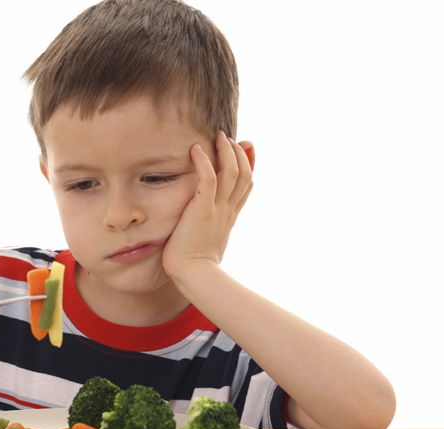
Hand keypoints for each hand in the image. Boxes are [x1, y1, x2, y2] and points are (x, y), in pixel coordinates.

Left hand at [162, 131, 253, 281]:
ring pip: (232, 173)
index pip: (246, 185)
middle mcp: (227, 210)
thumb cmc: (195, 264)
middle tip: (228, 138)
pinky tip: (196, 149)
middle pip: (244, 174)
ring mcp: (217, 210)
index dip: (249, 164)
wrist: (195, 277)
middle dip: (238, 153)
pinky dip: (203, 163)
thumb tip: (207, 230)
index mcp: (229, 216)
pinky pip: (208, 180)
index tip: (246, 147)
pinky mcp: (202, 211)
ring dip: (226, 151)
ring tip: (218, 136)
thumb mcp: (207, 242)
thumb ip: (209, 229)